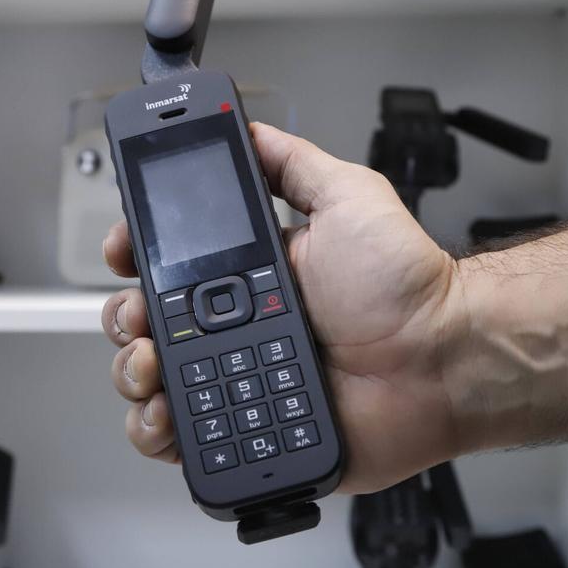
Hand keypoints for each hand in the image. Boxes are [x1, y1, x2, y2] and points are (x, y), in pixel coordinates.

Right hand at [102, 122, 465, 492]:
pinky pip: (182, 439)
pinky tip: (168, 416)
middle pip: (147, 324)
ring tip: (153, 365)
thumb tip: (248, 128)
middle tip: (144, 317)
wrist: (442, 361)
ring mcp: (239, 382)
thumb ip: (294, 164)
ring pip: (151, 382)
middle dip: (125, 318)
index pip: (170, 264)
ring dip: (132, 372)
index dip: (136, 256)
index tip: (125, 250)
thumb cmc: (407, 284)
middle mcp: (237, 329)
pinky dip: (158, 431)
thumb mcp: (349, 197)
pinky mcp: (248, 433)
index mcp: (250, 275)